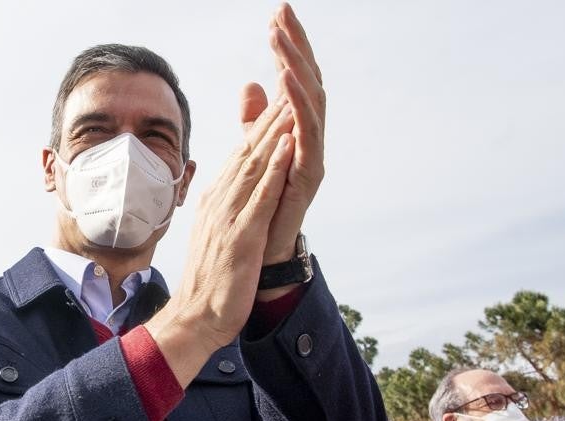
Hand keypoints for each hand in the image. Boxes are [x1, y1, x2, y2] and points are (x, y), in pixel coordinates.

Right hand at [145, 90, 296, 385]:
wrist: (196, 318)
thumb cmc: (213, 279)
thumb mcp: (223, 233)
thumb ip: (232, 205)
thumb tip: (242, 186)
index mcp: (218, 199)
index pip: (243, 153)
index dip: (262, 123)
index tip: (280, 94)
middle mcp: (220, 201)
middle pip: (248, 150)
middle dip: (270, 115)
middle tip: (289, 80)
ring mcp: (228, 218)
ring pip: (254, 166)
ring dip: (274, 131)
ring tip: (291, 100)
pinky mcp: (239, 238)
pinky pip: (259, 199)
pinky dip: (273, 171)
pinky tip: (286, 149)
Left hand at [238, 3, 325, 279]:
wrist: (260, 253)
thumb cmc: (259, 205)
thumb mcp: (253, 152)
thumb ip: (256, 119)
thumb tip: (253, 84)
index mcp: (295, 129)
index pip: (294, 77)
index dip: (289, 45)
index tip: (278, 11)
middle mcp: (309, 138)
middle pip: (308, 82)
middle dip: (296, 47)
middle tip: (283, 13)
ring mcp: (311, 156)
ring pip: (311, 104)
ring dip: (296, 69)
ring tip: (281, 41)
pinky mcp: (308, 176)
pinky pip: (307, 136)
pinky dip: (298, 107)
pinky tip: (285, 83)